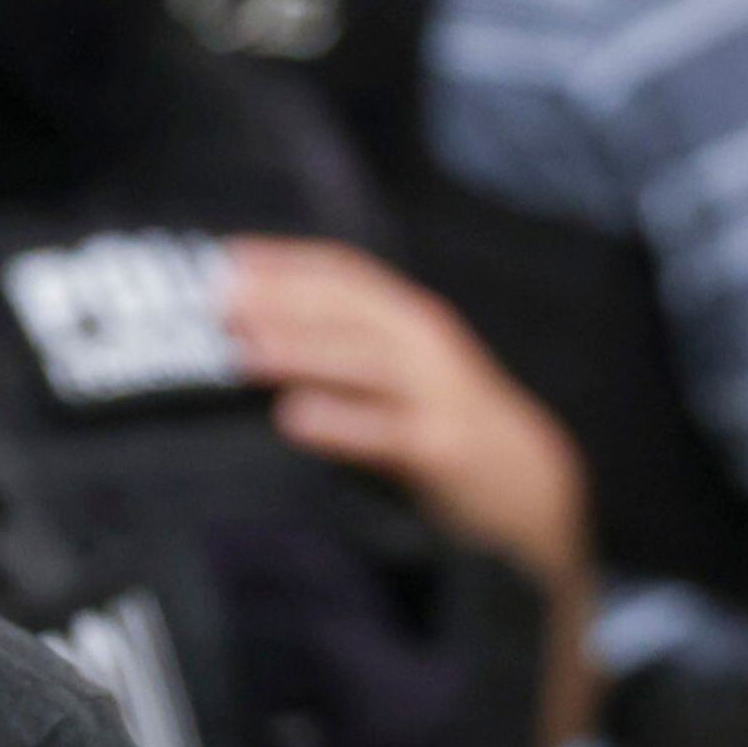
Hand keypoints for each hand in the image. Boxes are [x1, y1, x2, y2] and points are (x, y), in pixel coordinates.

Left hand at [220, 238, 592, 592]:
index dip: (287, 259)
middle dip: (284, 298)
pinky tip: (293, 419)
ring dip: (302, 351)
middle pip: (350, 309)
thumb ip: (336, 352)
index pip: (345, 274)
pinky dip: (341, 422)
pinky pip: (387, 431)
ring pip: (365, 361)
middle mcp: (425, 344)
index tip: (225, 257)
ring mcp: (438, 394)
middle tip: (217, 298)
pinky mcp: (444, 449)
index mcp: (408, 321)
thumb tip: (246, 334)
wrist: (530, 489)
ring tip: (242, 351)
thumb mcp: (393, 377)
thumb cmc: (441, 427)